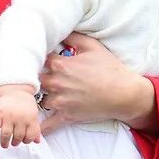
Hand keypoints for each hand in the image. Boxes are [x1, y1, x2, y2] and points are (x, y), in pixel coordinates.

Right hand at [0, 86, 40, 147]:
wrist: (15, 88)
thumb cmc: (24, 102)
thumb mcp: (34, 114)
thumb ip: (35, 128)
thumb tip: (37, 141)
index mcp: (31, 118)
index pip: (30, 136)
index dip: (27, 140)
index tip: (24, 141)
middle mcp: (20, 118)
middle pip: (18, 137)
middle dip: (16, 142)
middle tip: (14, 142)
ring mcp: (8, 116)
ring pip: (6, 135)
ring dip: (5, 142)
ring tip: (5, 144)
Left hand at [38, 33, 155, 134]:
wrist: (124, 94)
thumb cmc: (110, 68)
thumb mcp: (93, 46)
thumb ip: (73, 37)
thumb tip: (60, 30)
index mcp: (61, 65)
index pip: (40, 59)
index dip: (40, 58)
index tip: (41, 59)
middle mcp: (57, 83)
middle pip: (36, 79)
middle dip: (39, 77)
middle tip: (42, 76)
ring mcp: (60, 101)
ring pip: (40, 99)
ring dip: (42, 97)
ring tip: (43, 95)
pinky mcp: (66, 116)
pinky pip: (48, 125)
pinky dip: (41, 127)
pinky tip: (33, 129)